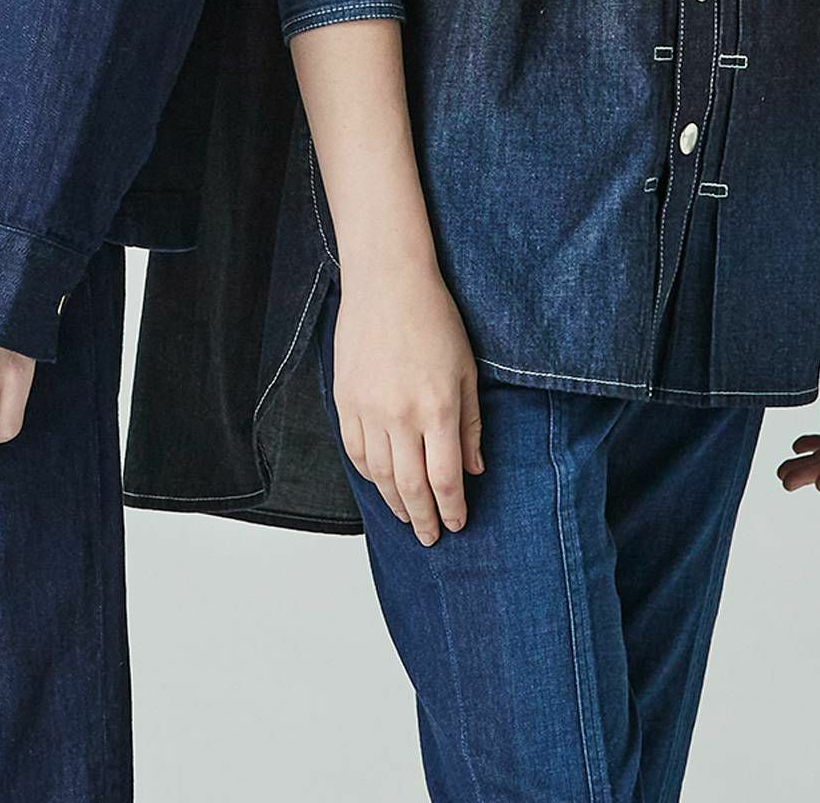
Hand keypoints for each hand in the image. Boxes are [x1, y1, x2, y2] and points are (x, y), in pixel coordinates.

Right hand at [333, 257, 482, 544]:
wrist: (387, 282)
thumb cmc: (434, 318)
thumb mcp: (467, 371)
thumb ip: (470, 424)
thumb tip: (474, 469)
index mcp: (438, 409)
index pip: (446, 480)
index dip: (451, 510)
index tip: (456, 526)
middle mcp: (401, 416)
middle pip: (410, 487)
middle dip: (422, 518)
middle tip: (429, 536)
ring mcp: (368, 408)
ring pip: (379, 475)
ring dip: (393, 502)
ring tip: (406, 515)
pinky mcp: (344, 398)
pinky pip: (354, 450)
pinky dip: (366, 474)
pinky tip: (379, 482)